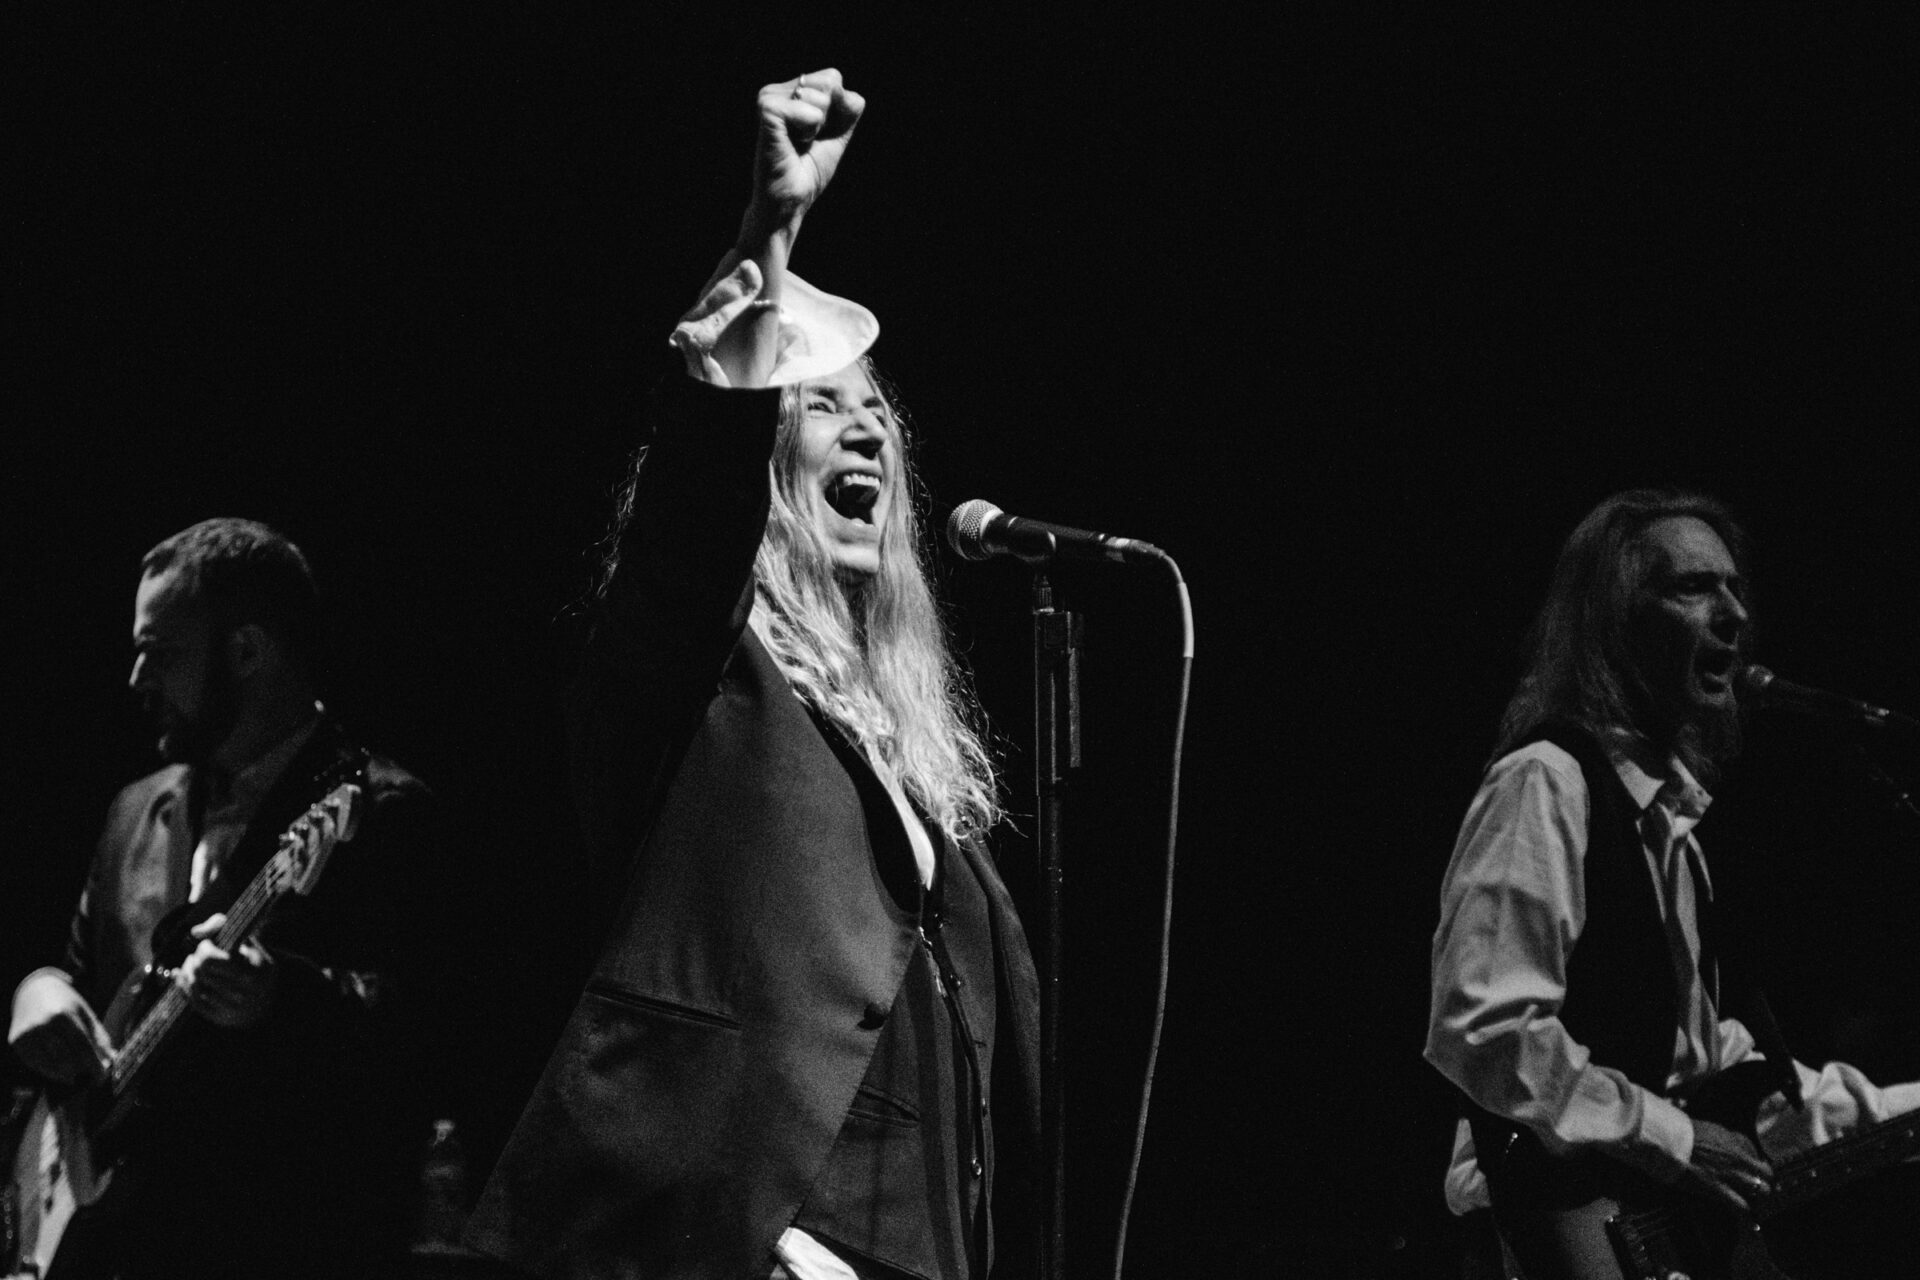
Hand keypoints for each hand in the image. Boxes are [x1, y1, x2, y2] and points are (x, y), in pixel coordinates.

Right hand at [9, 969, 112, 1084]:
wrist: (34, 990)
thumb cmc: (66, 1004)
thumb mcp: (86, 1014)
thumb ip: (99, 1037)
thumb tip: (110, 1061)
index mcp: (62, 1014)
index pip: (81, 1045)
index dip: (92, 1064)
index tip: (101, 1077)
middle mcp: (42, 1024)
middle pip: (65, 1058)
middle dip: (81, 1071)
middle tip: (90, 1079)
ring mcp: (27, 1034)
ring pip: (50, 1064)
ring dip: (66, 1074)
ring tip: (77, 1076)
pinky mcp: (17, 1041)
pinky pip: (36, 1064)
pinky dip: (50, 1071)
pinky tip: (61, 1071)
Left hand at [176, 914, 279, 1028]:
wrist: (267, 999)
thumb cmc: (254, 963)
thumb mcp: (247, 941)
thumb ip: (222, 926)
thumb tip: (195, 932)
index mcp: (251, 971)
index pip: (209, 960)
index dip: (203, 949)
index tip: (206, 944)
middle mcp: (241, 993)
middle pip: (200, 972)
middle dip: (193, 961)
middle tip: (195, 955)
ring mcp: (229, 1008)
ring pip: (194, 987)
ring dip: (187, 973)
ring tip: (189, 965)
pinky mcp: (219, 1017)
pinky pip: (193, 1001)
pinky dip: (184, 988)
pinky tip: (181, 977)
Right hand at [739, 68, 864, 248]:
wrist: (788, 199)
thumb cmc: (809, 170)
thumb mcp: (838, 134)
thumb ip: (848, 107)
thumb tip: (839, 88)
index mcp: (792, 90)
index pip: (833, 77)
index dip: (837, 110)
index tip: (817, 133)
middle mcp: (779, 89)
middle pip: (830, 80)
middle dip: (829, 116)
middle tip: (807, 139)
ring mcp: (770, 97)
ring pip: (823, 95)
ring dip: (818, 127)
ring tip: (797, 142)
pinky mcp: (767, 109)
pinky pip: (811, 112)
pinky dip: (809, 132)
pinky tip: (790, 143)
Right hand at [1674, 1116, 1773, 1212]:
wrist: (1668, 1141)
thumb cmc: (1681, 1132)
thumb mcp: (1708, 1128)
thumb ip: (1723, 1137)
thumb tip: (1728, 1143)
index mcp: (1734, 1140)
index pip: (1757, 1154)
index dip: (1759, 1164)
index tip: (1759, 1170)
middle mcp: (1738, 1158)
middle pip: (1767, 1173)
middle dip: (1769, 1182)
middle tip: (1766, 1190)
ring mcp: (1730, 1174)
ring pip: (1761, 1191)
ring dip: (1761, 1199)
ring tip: (1758, 1207)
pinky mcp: (1719, 1189)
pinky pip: (1741, 1207)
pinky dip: (1749, 1218)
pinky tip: (1754, 1226)